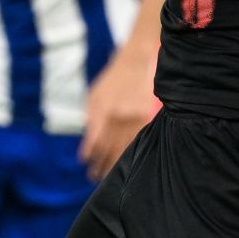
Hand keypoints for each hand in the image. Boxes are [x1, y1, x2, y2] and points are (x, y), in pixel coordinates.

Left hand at [79, 45, 157, 178]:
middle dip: (103, 166)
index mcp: (104, 111)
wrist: (139, 59)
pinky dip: (135, 152)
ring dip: (117, 163)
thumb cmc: (114, 79)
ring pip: (126, 148)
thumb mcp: (96, 96)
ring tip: (112, 175)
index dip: (91, 157)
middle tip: (97, 178)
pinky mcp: (150, 117)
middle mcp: (120, 117)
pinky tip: (133, 161)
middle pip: (110, 149)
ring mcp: (137, 117)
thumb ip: (91, 120)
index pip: (95, 143)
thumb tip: (88, 146)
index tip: (88, 167)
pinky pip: (142, 140)